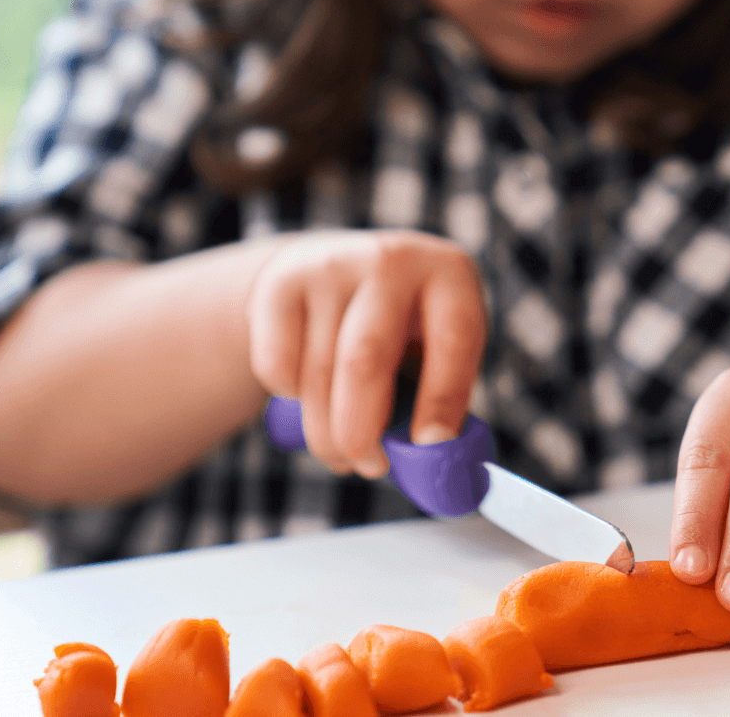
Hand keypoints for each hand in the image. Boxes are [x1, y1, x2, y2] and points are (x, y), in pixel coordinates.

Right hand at [246, 230, 486, 477]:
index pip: (453, 341)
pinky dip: (290, 398)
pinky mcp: (281, 282)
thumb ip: (441, 397)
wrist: (338, 265)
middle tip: (368, 468)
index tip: (429, 447)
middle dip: (361, 431)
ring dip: (325, 433)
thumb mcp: (438, 345)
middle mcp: (392, 261)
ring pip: (317, 374)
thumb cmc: (404, 325)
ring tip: (342, 454)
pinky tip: (311, 396)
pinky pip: (276, 365)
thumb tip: (434, 460)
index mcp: (450, 274)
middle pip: (365, 360)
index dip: (441, 399)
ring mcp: (331, 265)